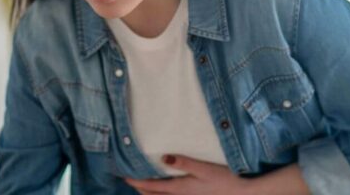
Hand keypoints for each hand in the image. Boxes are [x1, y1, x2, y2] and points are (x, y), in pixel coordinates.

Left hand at [124, 154, 251, 194]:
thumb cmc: (225, 180)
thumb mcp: (204, 168)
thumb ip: (183, 162)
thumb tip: (163, 158)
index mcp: (180, 189)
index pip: (152, 187)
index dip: (137, 182)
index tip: (124, 176)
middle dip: (141, 189)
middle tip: (130, 180)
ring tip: (143, 187)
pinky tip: (165, 193)